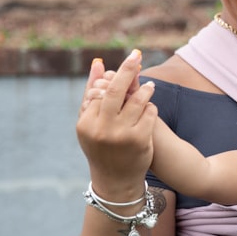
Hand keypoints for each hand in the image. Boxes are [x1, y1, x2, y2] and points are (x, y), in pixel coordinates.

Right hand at [76, 49, 156, 200]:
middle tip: (136, 55)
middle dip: (127, 69)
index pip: (99, 91)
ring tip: (150, 86)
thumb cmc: (101, 146)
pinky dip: (150, 108)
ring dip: (145, 90)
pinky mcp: (140, 140)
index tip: (125, 65)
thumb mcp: (92, 123)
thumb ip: (92, 92)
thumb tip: (98, 62)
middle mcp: (101, 128)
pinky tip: (150, 108)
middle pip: (115, 89)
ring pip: (136, 100)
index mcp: (86, 123)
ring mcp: (121, 134)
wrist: (116, 180)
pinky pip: (149, 112)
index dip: (112, 78)